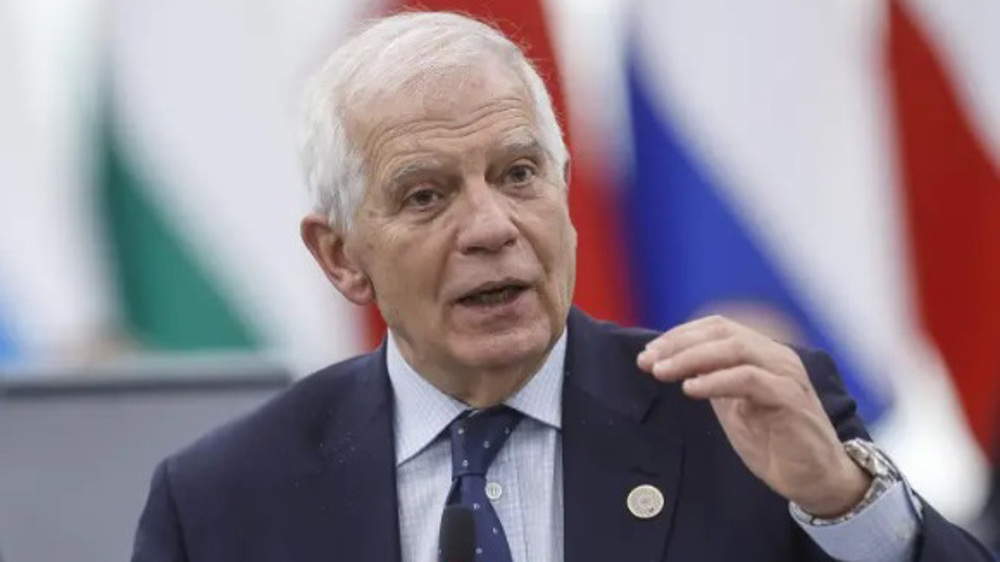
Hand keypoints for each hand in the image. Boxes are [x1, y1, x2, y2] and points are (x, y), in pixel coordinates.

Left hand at [636, 315, 870, 516]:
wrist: (815, 478)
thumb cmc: (773, 441)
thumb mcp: (732, 405)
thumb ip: (710, 380)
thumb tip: (670, 363)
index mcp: (762, 352)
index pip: (716, 327)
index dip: (679, 335)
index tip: (648, 353)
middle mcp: (776, 356)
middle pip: (722, 333)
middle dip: (679, 344)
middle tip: (647, 361)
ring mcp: (786, 375)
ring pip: (735, 349)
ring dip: (692, 358)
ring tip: (662, 372)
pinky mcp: (791, 399)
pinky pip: (749, 380)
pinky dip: (716, 381)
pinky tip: (691, 389)